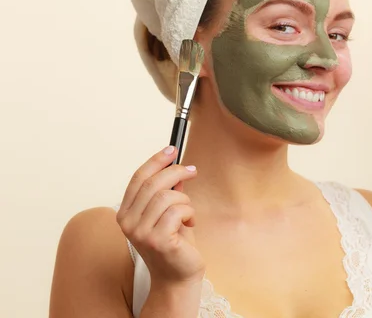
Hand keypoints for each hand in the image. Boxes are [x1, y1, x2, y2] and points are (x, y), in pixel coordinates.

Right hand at [116, 146, 204, 284]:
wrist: (178, 275)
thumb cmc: (175, 243)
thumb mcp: (168, 212)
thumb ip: (167, 191)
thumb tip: (175, 166)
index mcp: (126, 213)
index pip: (138, 178)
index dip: (156, 160)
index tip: (172, 148)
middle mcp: (128, 223)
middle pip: (153, 183)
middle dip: (176, 172)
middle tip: (192, 171)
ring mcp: (141, 232)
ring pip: (168, 196)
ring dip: (185, 200)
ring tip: (188, 213)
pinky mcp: (158, 240)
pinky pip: (178, 211)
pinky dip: (189, 213)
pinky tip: (190, 223)